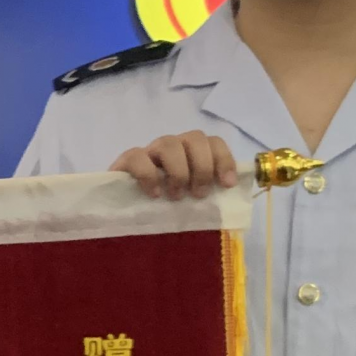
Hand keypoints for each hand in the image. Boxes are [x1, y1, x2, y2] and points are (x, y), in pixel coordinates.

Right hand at [111, 131, 238, 200]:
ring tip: (176, 196)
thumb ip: (209, 193)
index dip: (224, 159)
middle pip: (195, 138)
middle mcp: (173, 148)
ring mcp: (149, 152)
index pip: (214, 142)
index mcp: (192, 155)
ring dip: (178, 171)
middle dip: (203, 167)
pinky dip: (148, 174)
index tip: (226, 184)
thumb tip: (234, 194)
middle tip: (199, 194)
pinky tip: (154, 194)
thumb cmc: (164, 211)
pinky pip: (138, 156)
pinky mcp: (125, 162)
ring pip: (169, 143)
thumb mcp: (191, 203)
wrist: (122, 217)